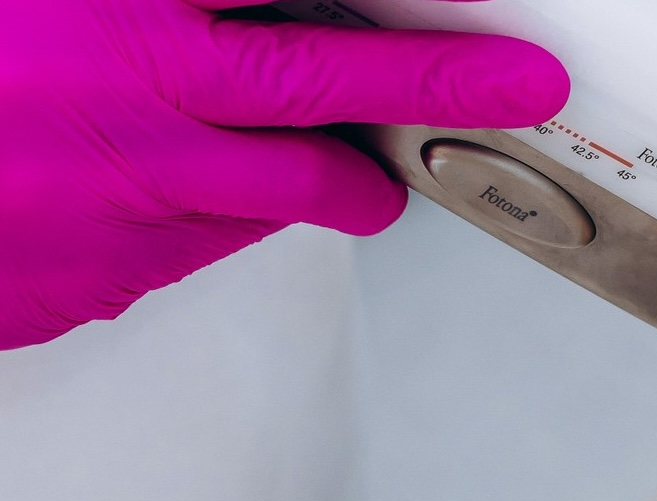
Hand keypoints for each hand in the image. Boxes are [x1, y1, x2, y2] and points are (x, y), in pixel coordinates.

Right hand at [0, 0, 569, 350]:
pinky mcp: (99, 279)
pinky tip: (172, 179)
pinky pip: (203, 245)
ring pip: (284, 196)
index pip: (303, 12)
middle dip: (438, 95)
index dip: (418, 31)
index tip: (498, 37)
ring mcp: (119, 203)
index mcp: (118, 14)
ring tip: (344, 160)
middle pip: (324, 105)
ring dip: (330, 179)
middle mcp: (131, 105)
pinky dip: (220, 213)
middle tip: (519, 88)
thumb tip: (258, 1)